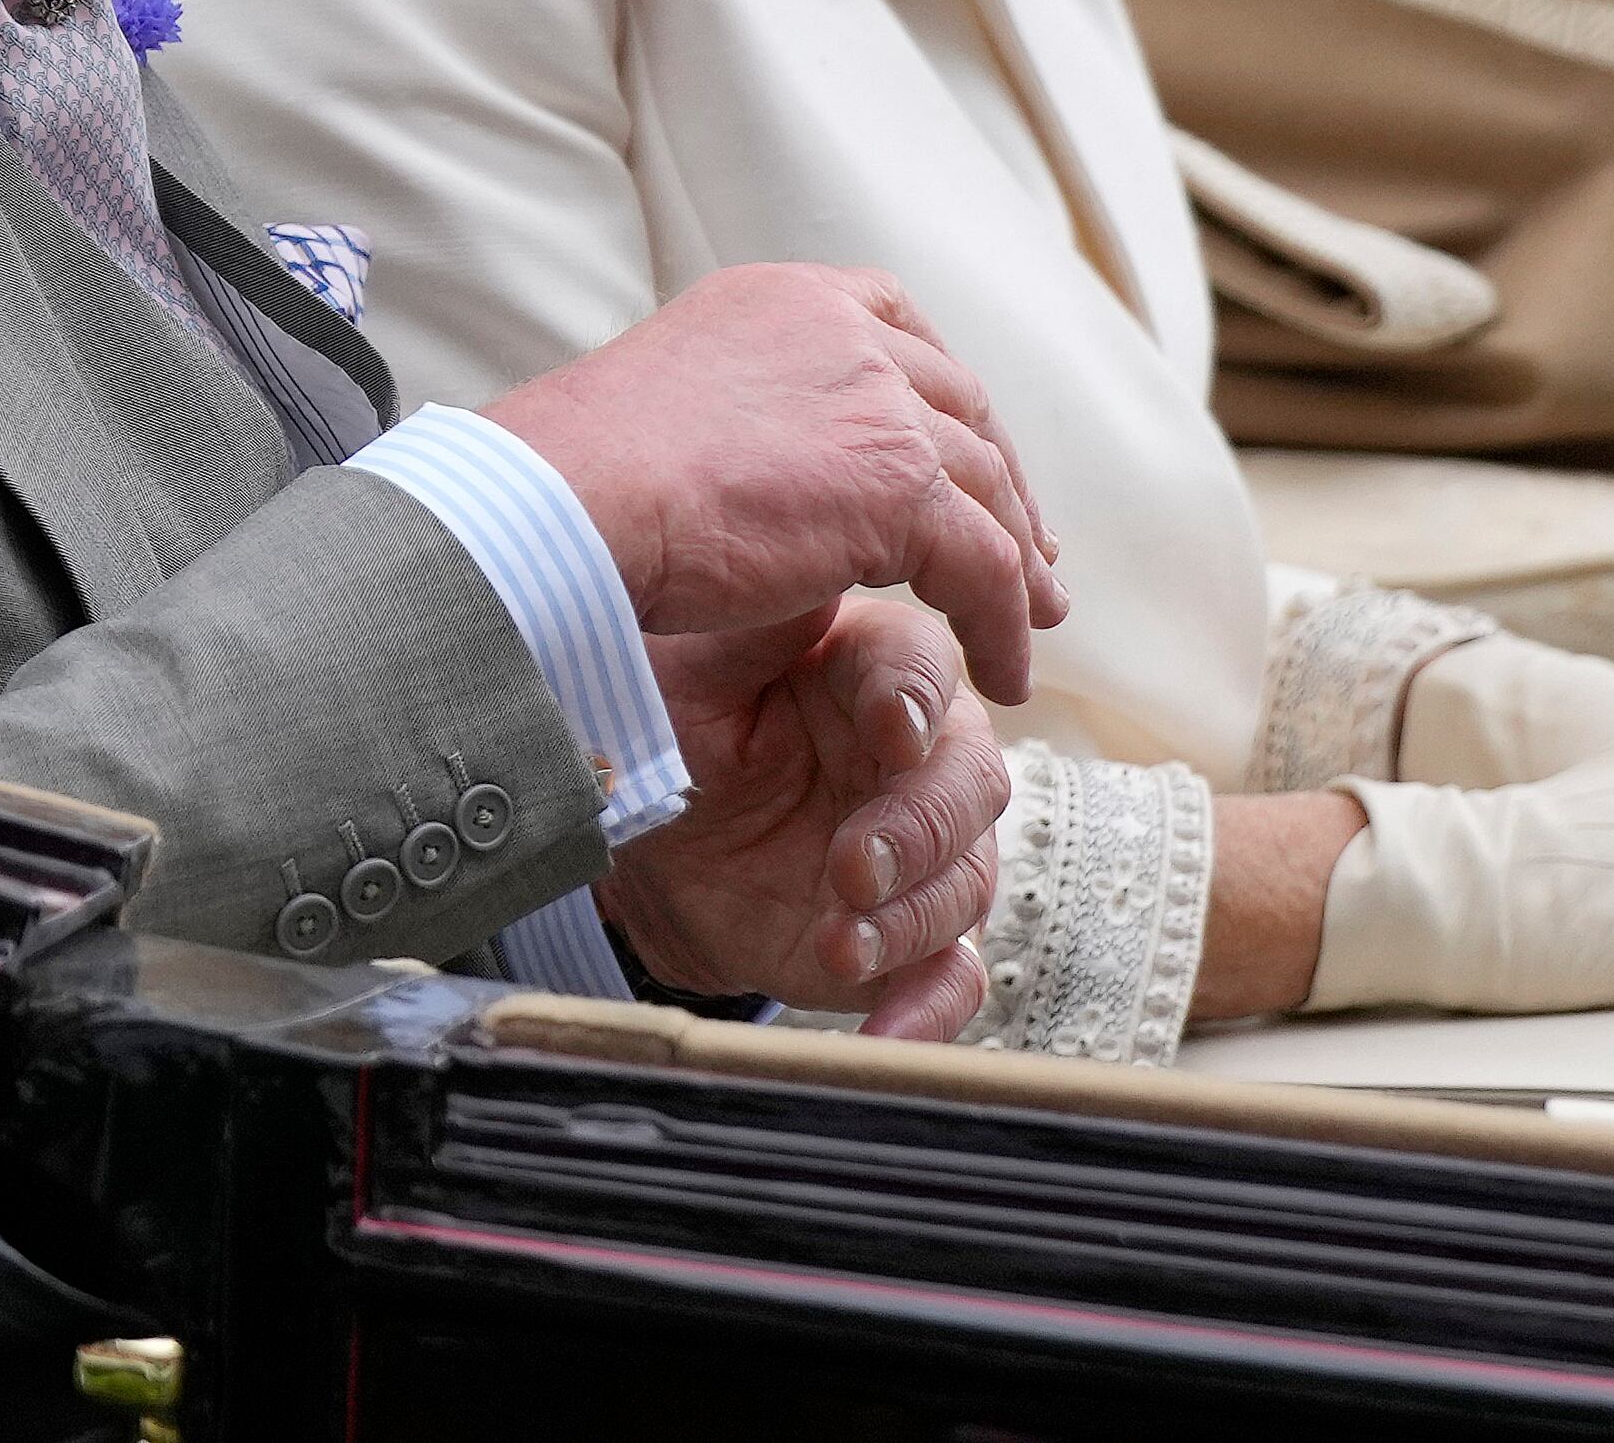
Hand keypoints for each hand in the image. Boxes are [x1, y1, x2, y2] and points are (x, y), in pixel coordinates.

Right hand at [486, 264, 1066, 704]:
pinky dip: (1002, 624)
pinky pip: (984, 564)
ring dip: (1015, 562)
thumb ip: (736, 416)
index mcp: (790, 302)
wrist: (567, 498)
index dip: (946, 400)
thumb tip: (741, 471)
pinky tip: (1003, 675)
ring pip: (985, 486)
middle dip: (1000, 480)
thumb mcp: (671, 405)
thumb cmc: (578, 478)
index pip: (900, 328)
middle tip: (1026, 552)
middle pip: (960, 404)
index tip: (967, 458)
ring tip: (1030, 624)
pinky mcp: (899, 485)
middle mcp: (847, 334)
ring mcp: (879, 403)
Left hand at [598, 594, 1007, 1039]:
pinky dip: (930, 1014)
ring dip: (910, 919)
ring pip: (966, 880)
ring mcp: (916, 851)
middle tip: (850, 863)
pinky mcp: (899, 934)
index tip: (891, 731)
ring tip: (841, 941)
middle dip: (918, 828)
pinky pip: (947, 978)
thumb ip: (765, 623)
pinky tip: (890, 1037)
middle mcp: (914, 758)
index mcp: (871, 671)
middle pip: (972, 782)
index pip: (926, 670)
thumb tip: (809, 575)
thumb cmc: (672, 715)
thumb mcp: (698, 660)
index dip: (918, 699)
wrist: (641, 825)